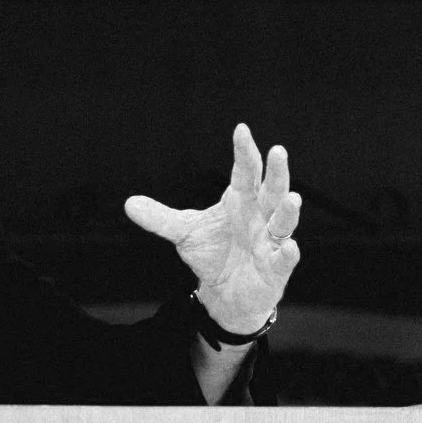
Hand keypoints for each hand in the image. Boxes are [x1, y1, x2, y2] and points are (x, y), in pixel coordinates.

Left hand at [124, 123, 300, 340]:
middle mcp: (261, 216)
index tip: (241, 130)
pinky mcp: (276, 267)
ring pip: (283, 221)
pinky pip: (284, 258)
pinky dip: (288, 252)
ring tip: (291, 199)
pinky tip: (288, 246)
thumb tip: (129, 204)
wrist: (225, 292)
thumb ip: (161, 218)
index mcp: (241, 200)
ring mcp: (271, 241)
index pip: (245, 171)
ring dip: (288, 211)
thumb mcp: (184, 233)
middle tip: (278, 151)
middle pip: (272, 190)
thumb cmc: (213, 254)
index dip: (244, 152)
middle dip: (276, 173)